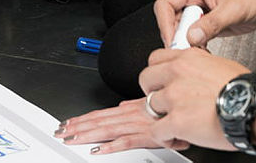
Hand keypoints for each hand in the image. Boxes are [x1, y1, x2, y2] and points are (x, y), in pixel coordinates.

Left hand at [55, 98, 188, 153]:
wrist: (193, 107)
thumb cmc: (176, 106)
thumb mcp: (154, 104)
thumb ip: (137, 106)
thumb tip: (123, 105)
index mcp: (132, 109)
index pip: (103, 113)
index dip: (84, 117)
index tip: (70, 121)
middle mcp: (132, 115)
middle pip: (99, 121)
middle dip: (79, 126)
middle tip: (62, 131)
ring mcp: (138, 125)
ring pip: (107, 129)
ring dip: (88, 134)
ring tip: (72, 139)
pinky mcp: (147, 136)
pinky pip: (126, 142)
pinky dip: (111, 146)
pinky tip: (99, 150)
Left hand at [139, 48, 248, 150]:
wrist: (254, 106)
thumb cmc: (245, 90)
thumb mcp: (218, 64)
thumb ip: (198, 66)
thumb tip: (193, 73)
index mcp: (188, 59)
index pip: (155, 59)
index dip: (157, 73)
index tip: (162, 82)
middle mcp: (177, 74)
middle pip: (145, 79)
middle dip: (153, 93)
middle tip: (165, 104)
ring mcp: (174, 97)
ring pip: (149, 106)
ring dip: (161, 117)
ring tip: (176, 125)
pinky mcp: (176, 120)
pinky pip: (156, 131)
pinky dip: (165, 138)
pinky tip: (177, 138)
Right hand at [154, 0, 255, 47]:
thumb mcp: (234, 9)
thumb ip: (212, 23)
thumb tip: (191, 36)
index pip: (165, 4)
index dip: (165, 25)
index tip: (174, 42)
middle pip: (168, 19)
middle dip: (176, 37)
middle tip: (188, 51)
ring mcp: (196, 10)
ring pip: (178, 30)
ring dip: (185, 43)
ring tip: (199, 52)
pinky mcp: (202, 22)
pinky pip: (190, 36)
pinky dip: (194, 46)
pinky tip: (204, 51)